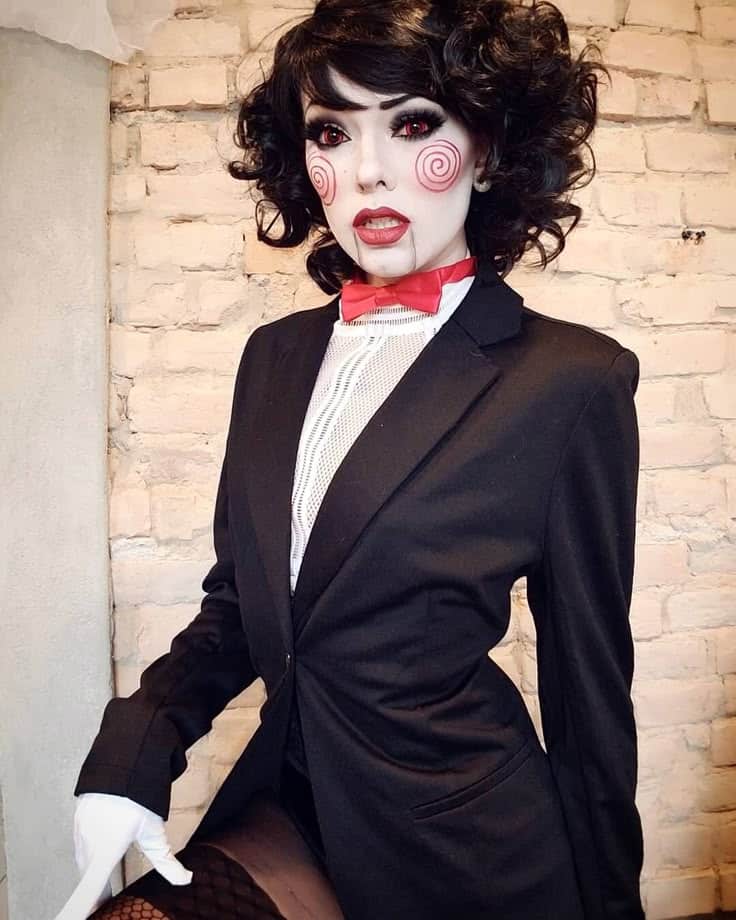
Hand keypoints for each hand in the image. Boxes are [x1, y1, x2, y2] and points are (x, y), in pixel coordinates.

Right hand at [52, 792, 192, 919]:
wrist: (123, 760)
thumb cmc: (140, 797)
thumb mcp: (154, 832)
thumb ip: (166, 862)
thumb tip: (186, 880)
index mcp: (105, 851)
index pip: (89, 890)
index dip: (80, 908)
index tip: (74, 919)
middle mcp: (89, 844)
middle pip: (89, 878)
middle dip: (95, 892)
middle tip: (106, 903)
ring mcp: (80, 832)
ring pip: (85, 862)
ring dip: (93, 873)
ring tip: (104, 883)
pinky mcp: (78, 820)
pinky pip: (81, 845)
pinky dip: (90, 854)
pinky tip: (101, 849)